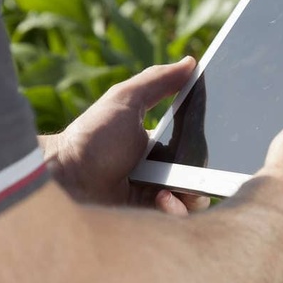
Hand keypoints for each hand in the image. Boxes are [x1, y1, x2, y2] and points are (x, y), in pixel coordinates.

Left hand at [41, 58, 208, 213]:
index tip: (218, 141)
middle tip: (195, 170)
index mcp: (156, 146)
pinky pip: (176, 219)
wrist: (64, 177)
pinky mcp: (146, 220)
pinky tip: (162, 199)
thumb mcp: (126, 99)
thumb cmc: (92, 137)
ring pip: (193, 200)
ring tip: (171, 188)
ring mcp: (153, 198)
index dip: (205, 146)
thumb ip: (159, 80)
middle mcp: (157, 173)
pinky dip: (176, 209)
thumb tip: (190, 61)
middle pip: (199, 175)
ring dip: (191, 193)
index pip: (193, 148)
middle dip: (204, 173)